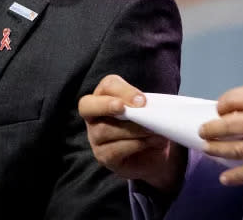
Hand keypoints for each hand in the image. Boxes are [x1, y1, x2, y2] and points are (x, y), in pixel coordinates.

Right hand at [78, 74, 186, 193]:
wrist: (156, 153)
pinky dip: (135, 144)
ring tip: (152, 130)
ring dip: (132, 129)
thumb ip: (144, 105)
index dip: (123, 90)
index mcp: (106, 95)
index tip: (142, 101)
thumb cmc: (149, 125)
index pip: (108, 85)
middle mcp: (94, 115)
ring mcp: (95, 137)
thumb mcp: (150, 111)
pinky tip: (149, 142)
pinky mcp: (103, 156)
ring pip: (104, 129)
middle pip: (87, 105)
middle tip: (124, 108)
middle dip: (106, 105)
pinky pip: (113, 149)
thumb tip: (145, 105)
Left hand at [198, 86, 242, 185]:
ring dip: (217, 149)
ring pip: (237, 149)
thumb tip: (238, 108)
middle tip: (203, 131)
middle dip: (212, 128)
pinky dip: (236, 176)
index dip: (222, 104)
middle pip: (231, 125)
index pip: (236, 99)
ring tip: (207, 149)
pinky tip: (224, 177)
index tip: (219, 109)